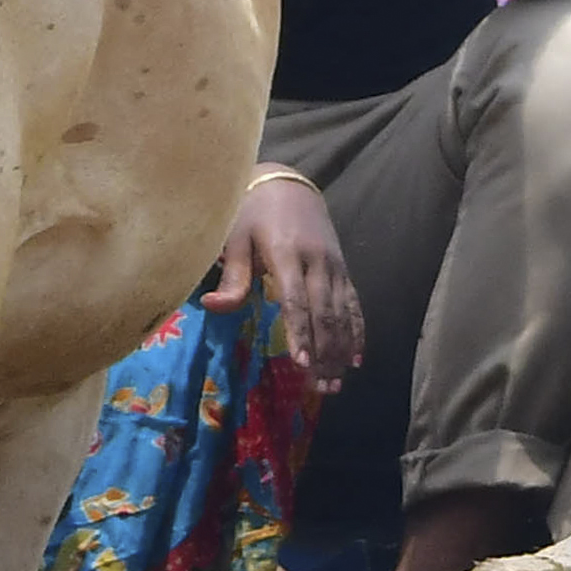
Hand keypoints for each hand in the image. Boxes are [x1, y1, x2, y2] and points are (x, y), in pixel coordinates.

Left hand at [206, 164, 364, 380]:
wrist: (285, 183)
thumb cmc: (251, 212)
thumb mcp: (234, 238)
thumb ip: (232, 275)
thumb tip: (213, 306)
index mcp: (286, 254)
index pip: (296, 300)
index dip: (299, 332)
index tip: (300, 362)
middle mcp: (316, 262)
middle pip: (324, 314)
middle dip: (323, 353)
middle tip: (321, 387)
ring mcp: (334, 266)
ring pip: (342, 313)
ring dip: (340, 350)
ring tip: (335, 383)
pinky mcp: (342, 269)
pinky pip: (353, 304)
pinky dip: (356, 331)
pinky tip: (355, 358)